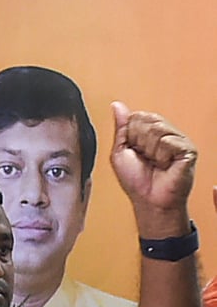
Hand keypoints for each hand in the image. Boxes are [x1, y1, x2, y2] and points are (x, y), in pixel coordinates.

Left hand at [110, 101, 196, 217]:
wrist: (149, 200)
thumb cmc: (136, 181)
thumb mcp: (120, 152)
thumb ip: (121, 128)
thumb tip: (117, 106)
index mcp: (149, 132)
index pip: (137, 116)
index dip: (130, 135)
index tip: (134, 151)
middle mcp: (165, 133)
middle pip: (147, 119)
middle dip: (139, 142)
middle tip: (145, 157)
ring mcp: (178, 140)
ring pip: (157, 129)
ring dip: (150, 150)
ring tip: (155, 162)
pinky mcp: (188, 149)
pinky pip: (169, 141)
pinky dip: (162, 156)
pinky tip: (165, 165)